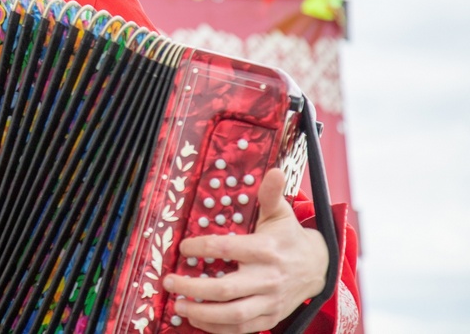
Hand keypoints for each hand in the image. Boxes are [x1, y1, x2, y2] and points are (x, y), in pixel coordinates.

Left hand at [162, 168, 328, 333]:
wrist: (318, 268)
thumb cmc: (289, 237)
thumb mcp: (281, 213)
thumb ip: (271, 194)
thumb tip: (274, 170)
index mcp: (266, 250)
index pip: (227, 248)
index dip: (201, 247)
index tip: (182, 247)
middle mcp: (268, 278)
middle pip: (225, 289)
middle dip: (192, 287)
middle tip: (169, 281)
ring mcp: (270, 302)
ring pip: (232, 315)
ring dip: (201, 314)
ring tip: (178, 305)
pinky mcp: (271, 318)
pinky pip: (242, 329)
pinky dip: (217, 329)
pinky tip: (197, 320)